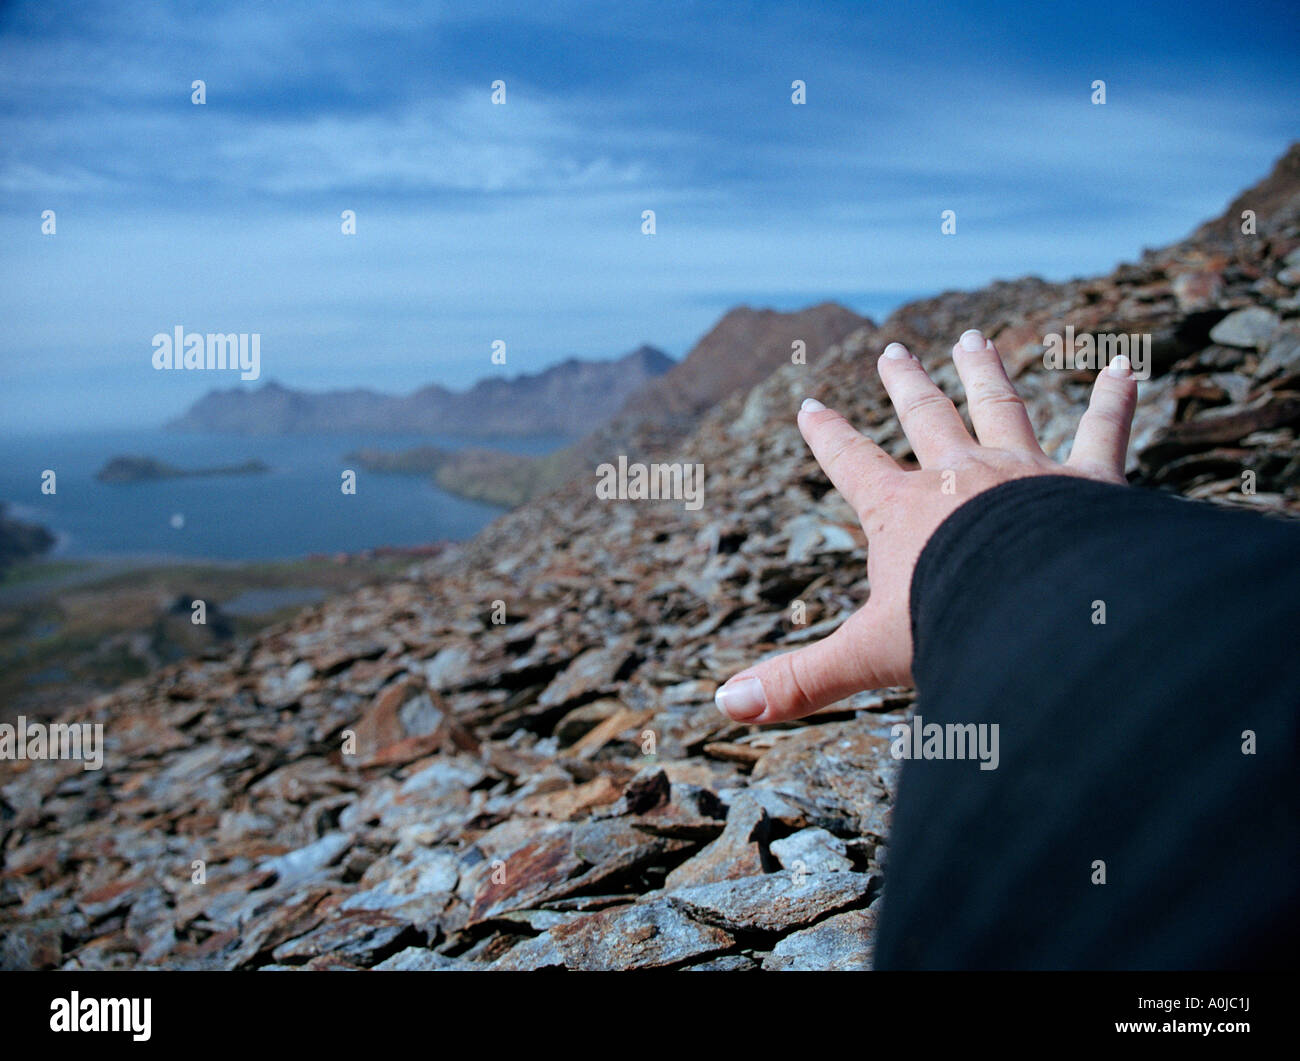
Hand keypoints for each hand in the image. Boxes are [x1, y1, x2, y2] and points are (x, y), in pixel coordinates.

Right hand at [714, 328, 1137, 723]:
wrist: (1041, 611)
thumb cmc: (951, 627)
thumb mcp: (864, 656)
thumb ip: (801, 679)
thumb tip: (727, 705)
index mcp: (902, 512)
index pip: (852, 464)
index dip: (827, 436)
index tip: (809, 405)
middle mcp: (960, 476)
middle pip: (926, 419)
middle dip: (906, 385)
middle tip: (893, 349)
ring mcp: (1024, 472)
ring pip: (1000, 408)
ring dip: (985, 373)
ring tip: (976, 337)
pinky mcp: (1088, 483)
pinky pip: (1102, 433)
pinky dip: (1114, 403)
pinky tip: (1124, 369)